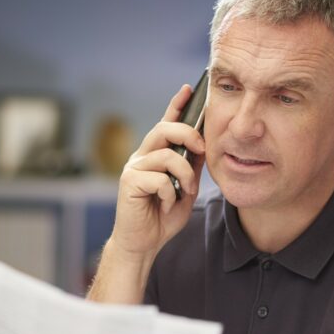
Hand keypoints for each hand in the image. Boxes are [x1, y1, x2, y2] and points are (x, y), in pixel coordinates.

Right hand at [110, 85, 205, 258]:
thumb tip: (205, 145)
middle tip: (203, 149)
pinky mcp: (128, 182)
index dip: (176, 105)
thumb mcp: (185, 190)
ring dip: (184, 175)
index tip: (189, 89)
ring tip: (185, 192)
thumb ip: (192, 168)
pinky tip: (163, 205)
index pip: (166, 124)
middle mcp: (142, 157)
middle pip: (164, 129)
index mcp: (155, 156)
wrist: (143, 245)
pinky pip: (159, 179)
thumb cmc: (161, 218)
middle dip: (188, 134)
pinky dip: (168, 194)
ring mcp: (133, 168)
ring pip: (167, 155)